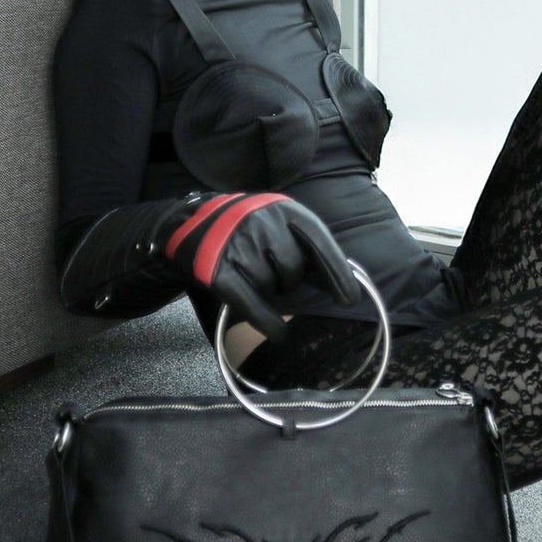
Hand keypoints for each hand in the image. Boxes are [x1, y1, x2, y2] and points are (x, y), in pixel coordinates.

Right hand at [160, 192, 357, 338]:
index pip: (318, 240)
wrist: (192, 222)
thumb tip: (343, 285)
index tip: (349, 299)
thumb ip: (308, 250)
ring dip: (271, 292)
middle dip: (291, 281)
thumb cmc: (248, 230)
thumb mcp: (279, 226)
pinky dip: (268, 322)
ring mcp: (237, 246)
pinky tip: (279, 332)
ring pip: (271, 286)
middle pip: (293, 268)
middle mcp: (260, 223)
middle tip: (279, 279)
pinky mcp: (218, 271)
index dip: (336, 271)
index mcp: (282, 209)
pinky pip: (252, 305)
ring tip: (257, 279)